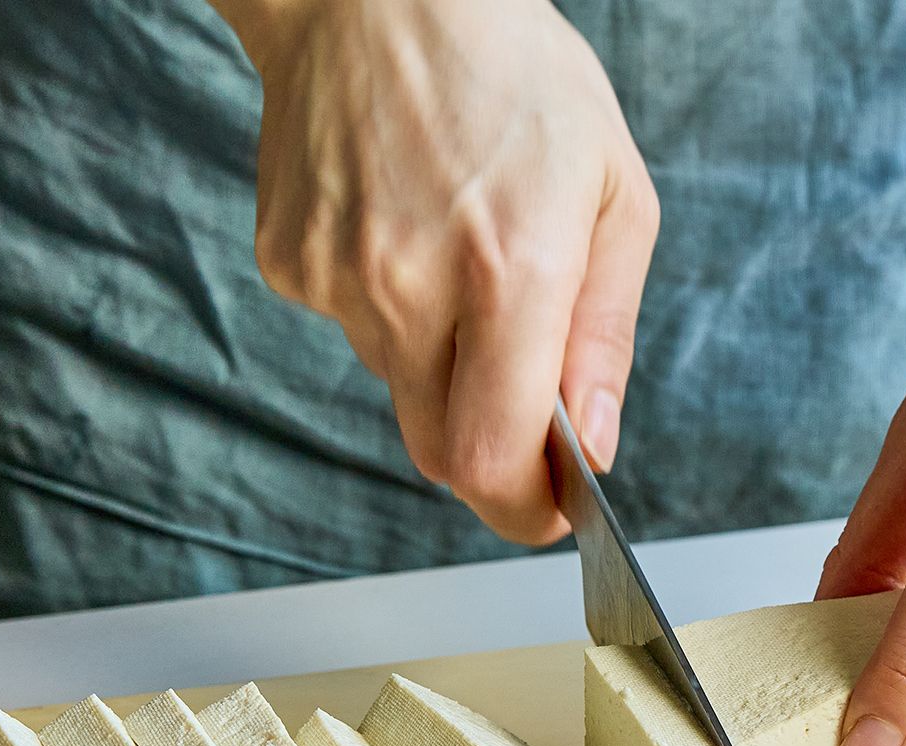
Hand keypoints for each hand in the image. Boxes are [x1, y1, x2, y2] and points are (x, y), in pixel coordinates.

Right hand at [244, 0, 658, 543]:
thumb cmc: (515, 77)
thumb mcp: (614, 194)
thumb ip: (604, 337)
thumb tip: (594, 446)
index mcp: (507, 269)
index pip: (494, 460)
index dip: (526, 509)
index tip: (554, 509)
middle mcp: (410, 286)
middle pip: (443, 456)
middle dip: (495, 458)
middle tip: (527, 407)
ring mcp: (337, 279)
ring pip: (403, 394)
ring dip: (447, 368)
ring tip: (466, 266)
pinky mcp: (291, 266)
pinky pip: (356, 337)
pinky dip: (395, 317)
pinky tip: (410, 239)